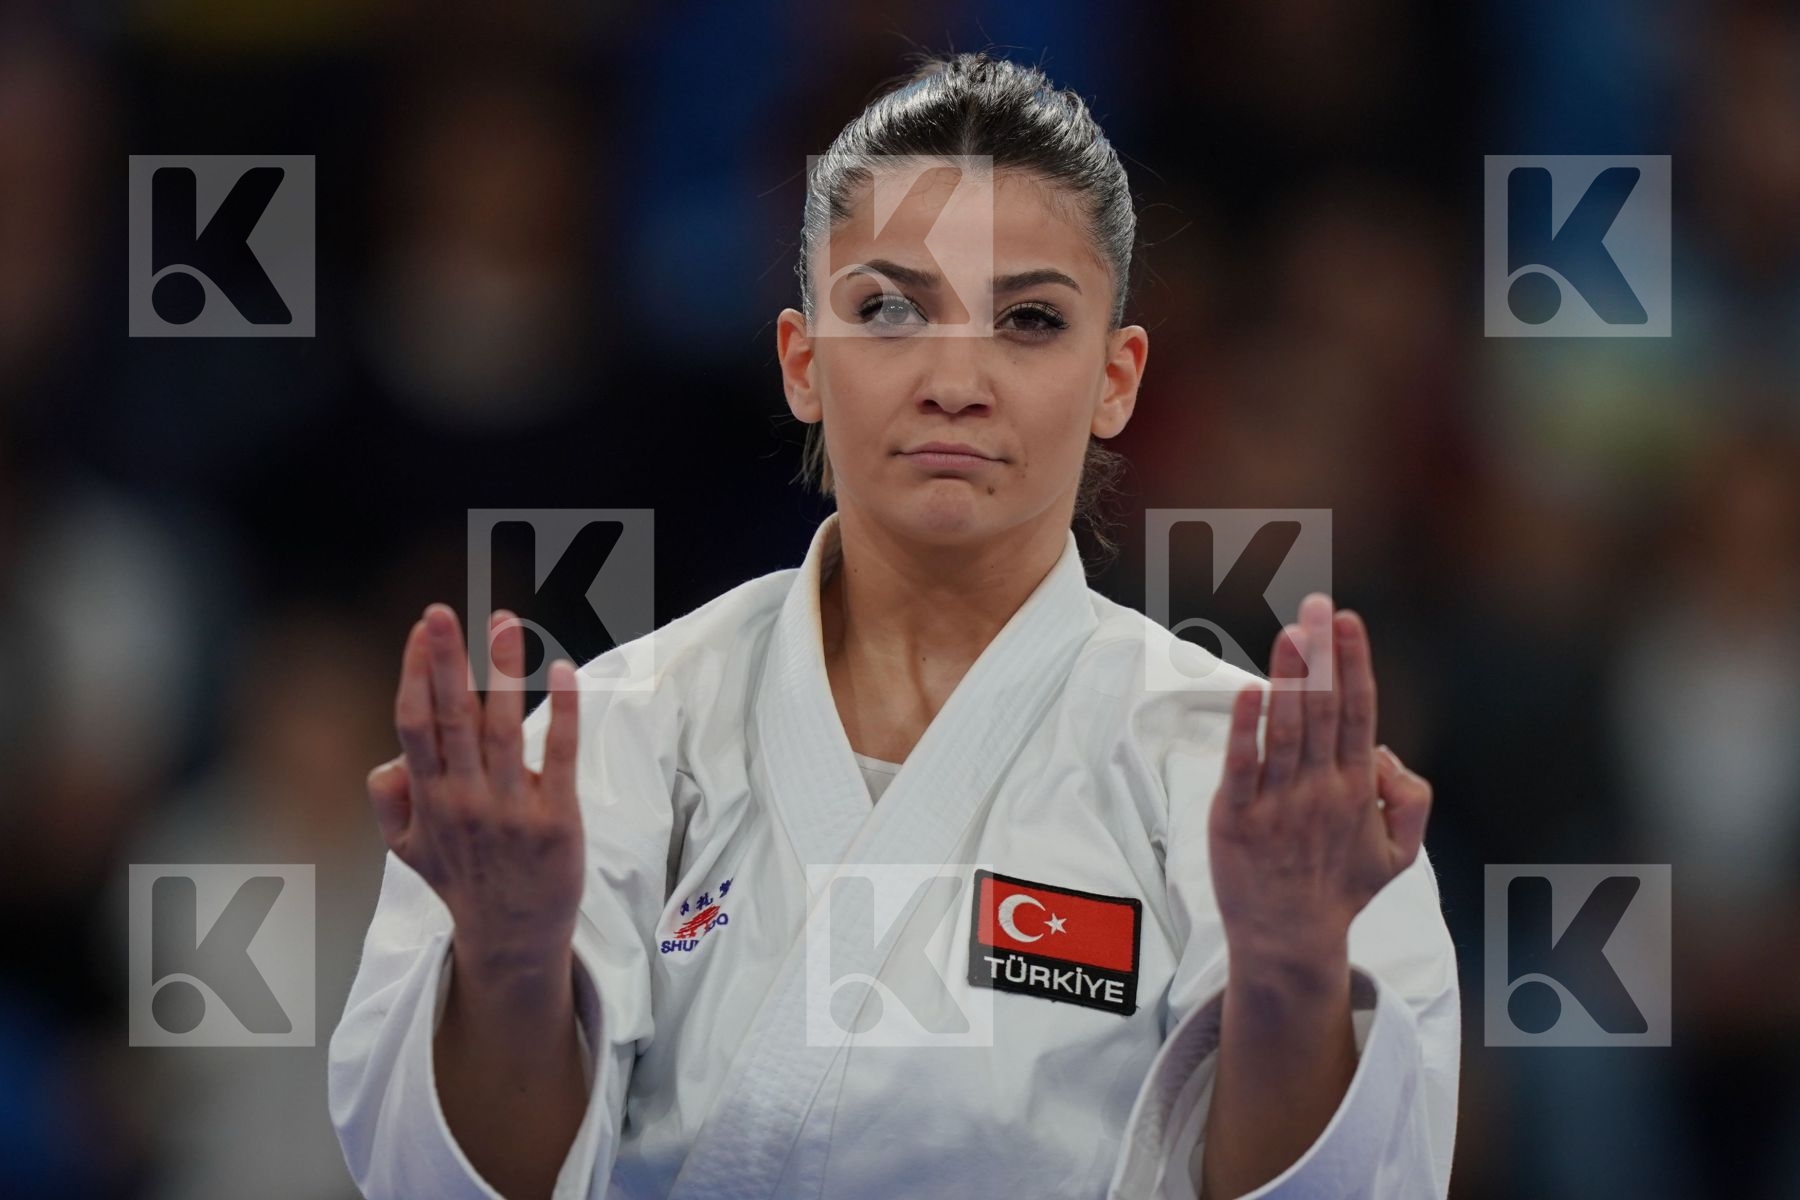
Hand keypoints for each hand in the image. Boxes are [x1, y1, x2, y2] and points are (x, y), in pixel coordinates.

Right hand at [366, 604, 584, 970]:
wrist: (513, 937)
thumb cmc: (463, 880)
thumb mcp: (407, 849)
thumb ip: (389, 801)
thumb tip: (386, 759)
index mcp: (428, 798)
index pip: (414, 724)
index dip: (415, 674)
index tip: (420, 629)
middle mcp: (464, 799)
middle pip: (451, 717)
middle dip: (445, 660)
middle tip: (443, 610)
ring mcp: (511, 809)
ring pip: (502, 728)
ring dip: (503, 671)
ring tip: (506, 621)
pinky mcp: (556, 819)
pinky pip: (558, 756)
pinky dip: (562, 712)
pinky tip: (563, 670)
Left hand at [1207, 593, 1433, 973]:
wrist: (1289, 941)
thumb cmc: (1339, 889)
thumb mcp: (1400, 854)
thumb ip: (1410, 800)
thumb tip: (1392, 755)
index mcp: (1358, 789)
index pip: (1360, 712)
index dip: (1354, 663)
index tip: (1348, 620)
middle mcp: (1322, 790)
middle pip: (1326, 709)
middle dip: (1323, 654)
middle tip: (1318, 605)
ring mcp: (1280, 804)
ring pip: (1288, 730)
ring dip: (1290, 678)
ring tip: (1290, 633)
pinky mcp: (1237, 819)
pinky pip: (1243, 767)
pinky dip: (1247, 730)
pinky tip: (1250, 693)